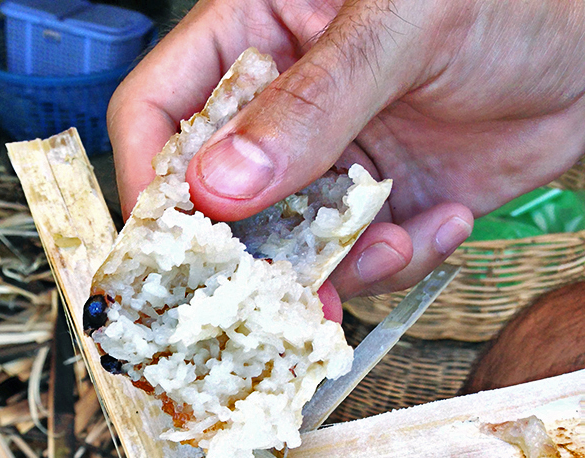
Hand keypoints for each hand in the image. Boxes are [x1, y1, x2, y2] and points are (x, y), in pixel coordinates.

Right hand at [108, 0, 584, 300]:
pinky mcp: (377, 209)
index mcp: (259, 31)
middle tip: (282, 290)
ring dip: (337, 268)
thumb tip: (221, 186)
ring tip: (393, 241)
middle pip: (218, 202)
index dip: (152, 181)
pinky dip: (399, 261)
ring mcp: (328, 163)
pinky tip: (445, 220)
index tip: (173, 245)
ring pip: (288, 249)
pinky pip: (357, 263)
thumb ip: (312, 104)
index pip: (160, 110)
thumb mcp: (404, 24)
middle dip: (252, 254)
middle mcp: (282, 107)